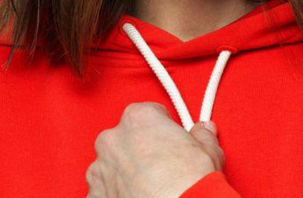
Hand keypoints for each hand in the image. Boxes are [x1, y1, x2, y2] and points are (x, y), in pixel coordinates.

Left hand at [86, 101, 224, 197]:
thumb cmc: (189, 180)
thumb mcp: (208, 150)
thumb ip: (201, 134)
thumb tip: (204, 130)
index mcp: (138, 117)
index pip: (149, 114)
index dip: (162, 129)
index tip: (170, 142)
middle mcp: (113, 138)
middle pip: (126, 138)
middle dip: (139, 149)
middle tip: (160, 166)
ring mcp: (100, 169)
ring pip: (112, 165)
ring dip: (125, 173)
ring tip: (149, 188)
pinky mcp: (94, 196)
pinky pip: (105, 191)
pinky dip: (116, 195)